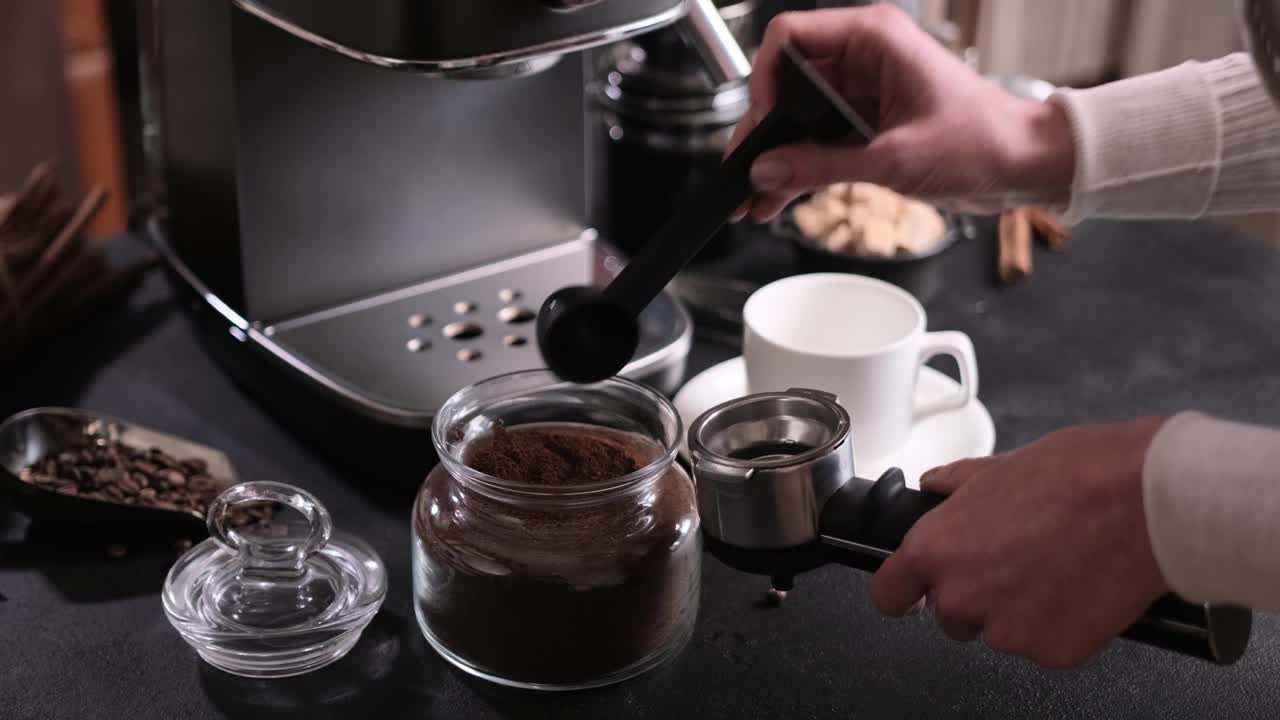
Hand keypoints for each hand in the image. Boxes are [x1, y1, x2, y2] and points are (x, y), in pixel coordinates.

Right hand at [726, 5, 1074, 220]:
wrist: (1025, 166)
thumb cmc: (985, 141)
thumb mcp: (893, 159)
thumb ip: (820, 166)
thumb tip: (767, 172)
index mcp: (875, 39)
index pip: (789, 37)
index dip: (766, 82)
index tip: (763, 127)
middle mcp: (866, 57)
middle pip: (788, 84)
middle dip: (765, 132)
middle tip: (746, 172)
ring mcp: (866, 91)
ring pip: (800, 119)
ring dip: (779, 158)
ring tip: (756, 198)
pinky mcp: (871, 123)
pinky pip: (821, 141)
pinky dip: (800, 168)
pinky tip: (779, 197)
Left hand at [870, 418, 1169, 668]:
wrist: (1148, 502)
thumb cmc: (1079, 476)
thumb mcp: (999, 467)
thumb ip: (956, 485)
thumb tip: (936, 486)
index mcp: (936, 549)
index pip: (888, 594)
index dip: (902, 590)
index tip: (911, 590)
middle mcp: (963, 597)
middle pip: (949, 615)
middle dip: (975, 594)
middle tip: (1014, 562)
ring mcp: (1008, 632)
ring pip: (999, 632)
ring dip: (1018, 610)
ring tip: (1056, 567)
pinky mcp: (1054, 653)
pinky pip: (1046, 645)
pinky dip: (1061, 626)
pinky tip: (1080, 588)